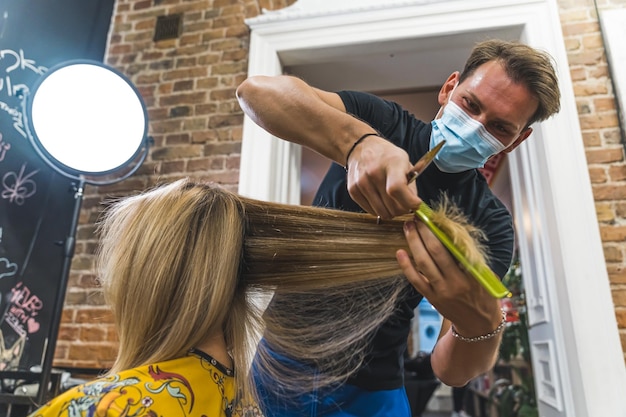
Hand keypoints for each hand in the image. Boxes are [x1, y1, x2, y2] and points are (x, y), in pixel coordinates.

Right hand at [346, 136, 421, 218]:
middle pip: (391, 205)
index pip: (397, 188)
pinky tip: (381, 200)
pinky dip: (379, 210)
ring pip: (382, 212)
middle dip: (403, 209)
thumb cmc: (386, 156)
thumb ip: (411, 184)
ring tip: (392, 202)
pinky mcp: (353, 190)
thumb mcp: (405, 162)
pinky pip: (371, 211)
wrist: (361, 147)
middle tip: (405, 204)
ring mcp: (361, 182)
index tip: (415, 204)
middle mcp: (374, 172)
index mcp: (391, 163)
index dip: (409, 201)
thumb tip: (414, 205)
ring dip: (391, 212)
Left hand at [396, 220, 501, 336]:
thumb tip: (452, 233)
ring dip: (414, 243)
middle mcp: (455, 282)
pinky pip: (415, 280)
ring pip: (423, 263)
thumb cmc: (484, 295)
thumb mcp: (485, 275)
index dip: (440, 231)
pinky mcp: (431, 298)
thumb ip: (470, 258)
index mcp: (471, 274)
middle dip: (424, 232)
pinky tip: (400, 252)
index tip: (432, 218)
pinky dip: (406, 266)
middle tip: (416, 218)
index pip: (453, 248)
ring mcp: (441, 291)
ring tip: (408, 228)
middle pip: (435, 252)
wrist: (479, 325)